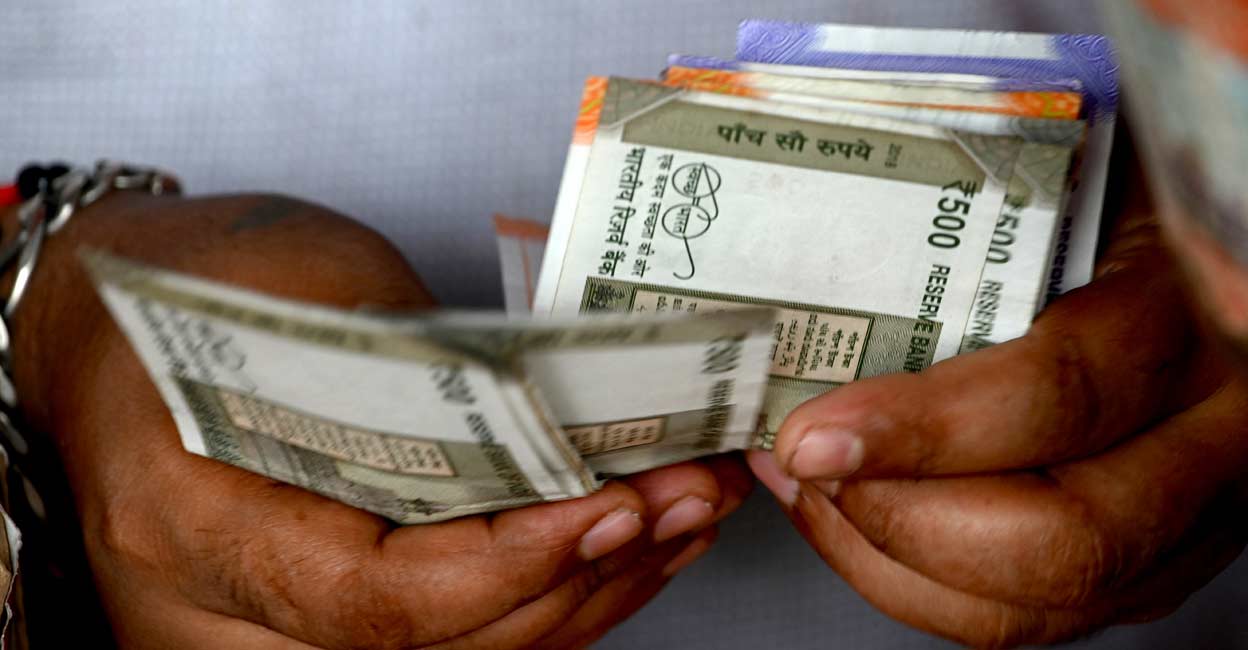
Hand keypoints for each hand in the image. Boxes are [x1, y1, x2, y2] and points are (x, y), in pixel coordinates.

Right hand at [12, 193, 750, 648]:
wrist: (129, 325)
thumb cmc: (201, 286)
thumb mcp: (310, 288)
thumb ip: (422, 371)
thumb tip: (572, 429)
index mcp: (190, 519)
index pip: (372, 600)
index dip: (508, 566)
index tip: (615, 505)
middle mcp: (221, 611)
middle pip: (434, 648)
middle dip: (580, 577)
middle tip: (686, 496)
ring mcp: (268, 631)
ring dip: (586, 588)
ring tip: (685, 510)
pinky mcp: (321, 618)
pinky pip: (449, 636)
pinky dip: (545, 591)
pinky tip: (625, 539)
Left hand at [749, 190, 1247, 646]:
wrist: (1196, 248)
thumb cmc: (1117, 194)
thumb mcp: (1074, 172)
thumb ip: (983, 216)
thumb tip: (812, 256)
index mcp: (1190, 316)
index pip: (1061, 398)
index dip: (924, 432)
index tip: (811, 432)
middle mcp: (1214, 433)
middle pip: (1062, 539)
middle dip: (897, 518)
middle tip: (805, 462)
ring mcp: (1191, 515)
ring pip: (1042, 603)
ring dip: (891, 560)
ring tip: (809, 486)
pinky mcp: (1152, 560)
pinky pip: (1031, 612)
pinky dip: (919, 581)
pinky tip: (854, 515)